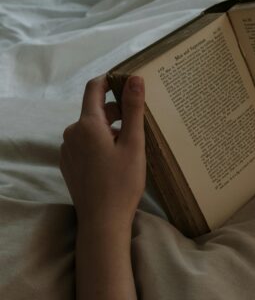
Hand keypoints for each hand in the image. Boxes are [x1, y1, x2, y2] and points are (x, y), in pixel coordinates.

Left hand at [60, 75, 145, 230]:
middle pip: (95, 111)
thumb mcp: (134, 143)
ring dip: (110, 130)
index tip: (128, 82)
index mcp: (87, 124)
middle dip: (117, 111)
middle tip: (141, 123)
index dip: (111, 81)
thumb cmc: (122, 182)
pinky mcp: (69, 164)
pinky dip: (101, 144)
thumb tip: (135, 79)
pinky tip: (117, 161)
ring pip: (91, 129)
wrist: (102, 221)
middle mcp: (72, 133)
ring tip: (131, 146)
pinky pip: (85, 144)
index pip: (94, 89)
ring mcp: (68, 150)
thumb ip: (133, 109)